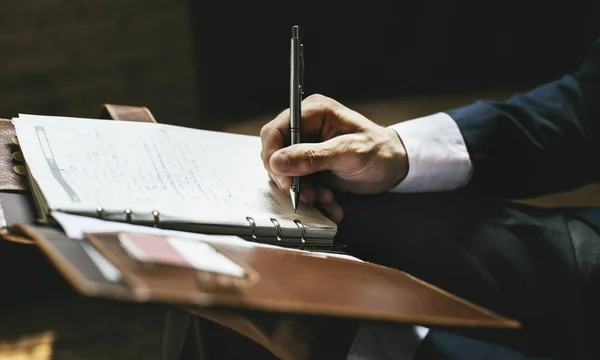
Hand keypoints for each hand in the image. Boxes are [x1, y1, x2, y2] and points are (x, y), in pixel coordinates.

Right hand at [260, 94, 407, 222]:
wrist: (395, 167)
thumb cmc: (380, 151)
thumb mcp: (349, 153)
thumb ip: (312, 157)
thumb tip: (277, 161)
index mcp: (313, 112)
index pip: (275, 131)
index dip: (273, 156)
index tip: (283, 179)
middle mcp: (306, 127)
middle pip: (276, 154)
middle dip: (290, 179)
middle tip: (309, 194)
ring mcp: (306, 148)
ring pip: (286, 173)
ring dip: (302, 191)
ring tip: (325, 198)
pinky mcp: (310, 165)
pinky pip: (298, 183)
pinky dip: (311, 196)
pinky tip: (329, 202)